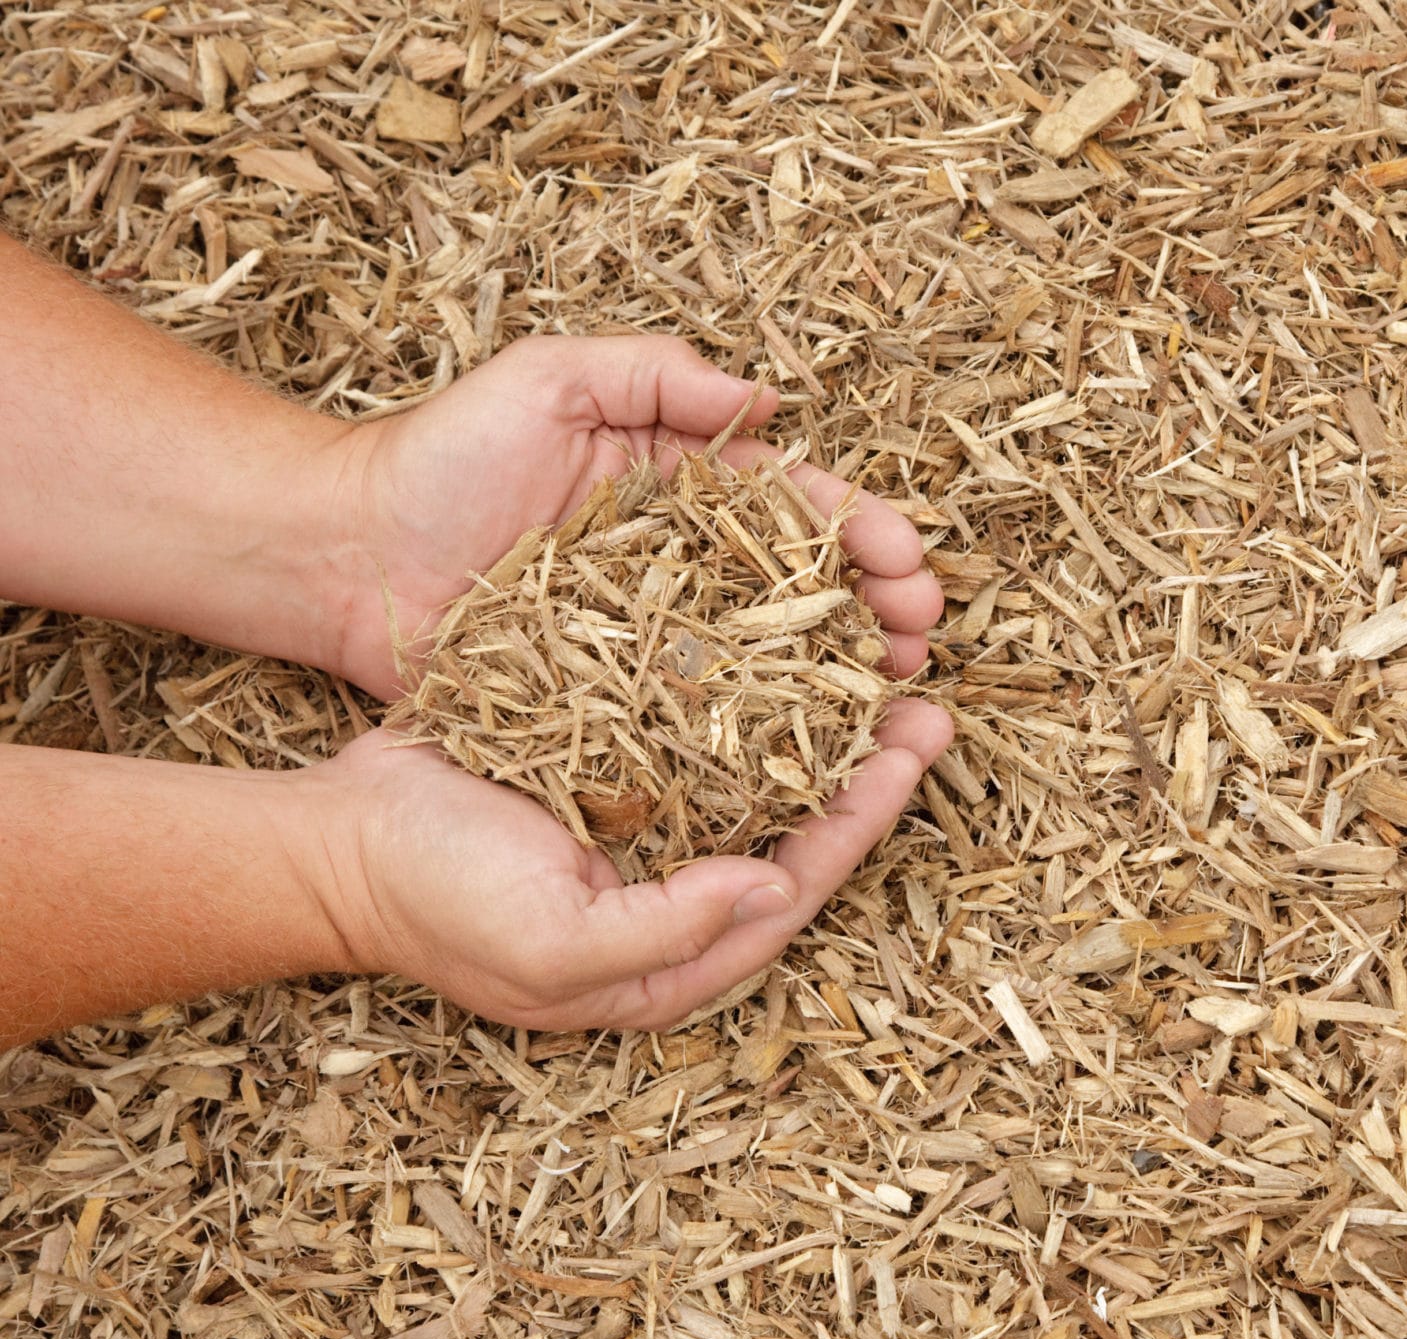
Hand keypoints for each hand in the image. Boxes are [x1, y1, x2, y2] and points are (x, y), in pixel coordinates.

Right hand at [304, 700, 952, 1030]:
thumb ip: (669, 929)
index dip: (861, 821)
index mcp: (672, 958)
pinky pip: (699, 736)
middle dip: (864, 769)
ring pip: (759, 777)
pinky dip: (748, 697)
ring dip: (819, 724)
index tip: (911, 754)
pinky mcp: (612, 773)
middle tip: (925, 702)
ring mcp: (645, 832)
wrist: (333, 840)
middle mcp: (674, 896)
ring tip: (877, 664)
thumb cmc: (434, 901)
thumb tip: (778, 885)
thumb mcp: (551, 945)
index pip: (797, 887)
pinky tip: (784, 649)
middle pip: (795, 830)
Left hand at [328, 334, 943, 696]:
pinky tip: (812, 755)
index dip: (861, 530)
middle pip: (802, 587)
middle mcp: (682, 564)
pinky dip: (761, 735)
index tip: (908, 561)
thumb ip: (653, 372)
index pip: (794, 505)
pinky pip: (699, 717)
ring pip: (768, 659)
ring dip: (839, 677)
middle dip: (874, 607)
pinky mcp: (613, 699)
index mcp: (681, 486)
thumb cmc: (440, 455)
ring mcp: (652, 636)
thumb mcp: (548, 379)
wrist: (341, 555)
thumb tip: (767, 399)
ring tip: (894, 697)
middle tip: (921, 638)